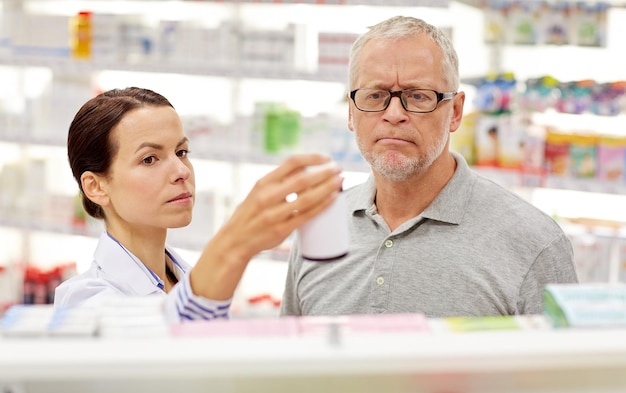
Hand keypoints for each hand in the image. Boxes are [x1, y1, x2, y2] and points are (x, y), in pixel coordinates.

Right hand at [190, 154, 342, 299]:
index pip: (291, 163)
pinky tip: (333, 198)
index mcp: (263, 183)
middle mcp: (267, 196)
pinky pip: (306, 215)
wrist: (235, 241)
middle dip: (325, 172)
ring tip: (340, 181)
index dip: (312, 158)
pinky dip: (322, 205)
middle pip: (303, 179)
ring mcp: (274, 214)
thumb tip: (306, 170)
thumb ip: (279, 182)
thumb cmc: (251, 214)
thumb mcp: (258, 192)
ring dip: (327, 187)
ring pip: (307, 197)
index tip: (327, 158)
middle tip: (339, 169)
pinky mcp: (281, 230)